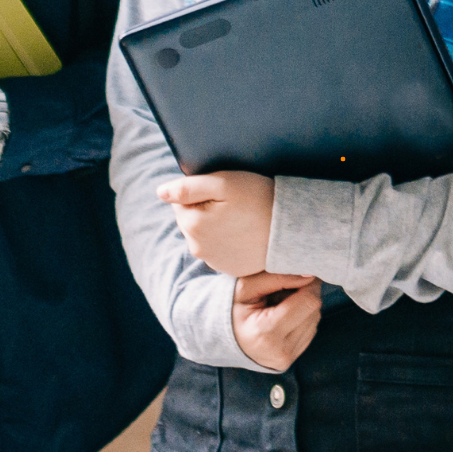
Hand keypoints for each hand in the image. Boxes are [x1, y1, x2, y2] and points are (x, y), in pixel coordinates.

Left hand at [163, 171, 277, 277]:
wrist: (291, 230)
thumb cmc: (259, 199)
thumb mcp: (224, 182)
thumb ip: (188, 187)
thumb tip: (161, 192)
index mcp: (192, 224)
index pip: (180, 201)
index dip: (199, 192)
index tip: (222, 192)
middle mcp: (197, 247)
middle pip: (190, 220)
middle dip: (204, 210)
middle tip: (233, 204)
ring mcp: (213, 261)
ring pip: (203, 235)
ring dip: (214, 225)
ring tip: (241, 218)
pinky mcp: (229, 269)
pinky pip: (219, 249)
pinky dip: (226, 241)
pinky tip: (245, 233)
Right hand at [232, 271, 321, 371]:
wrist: (218, 337)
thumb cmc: (231, 307)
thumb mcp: (246, 286)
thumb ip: (277, 277)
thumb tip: (310, 275)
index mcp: (266, 333)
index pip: (308, 301)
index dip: (307, 283)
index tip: (297, 274)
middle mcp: (280, 350)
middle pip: (314, 310)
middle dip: (304, 294)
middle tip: (282, 289)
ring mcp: (286, 358)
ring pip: (314, 319)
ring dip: (302, 306)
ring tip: (278, 305)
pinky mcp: (291, 360)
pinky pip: (309, 330)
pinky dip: (300, 319)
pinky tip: (281, 317)